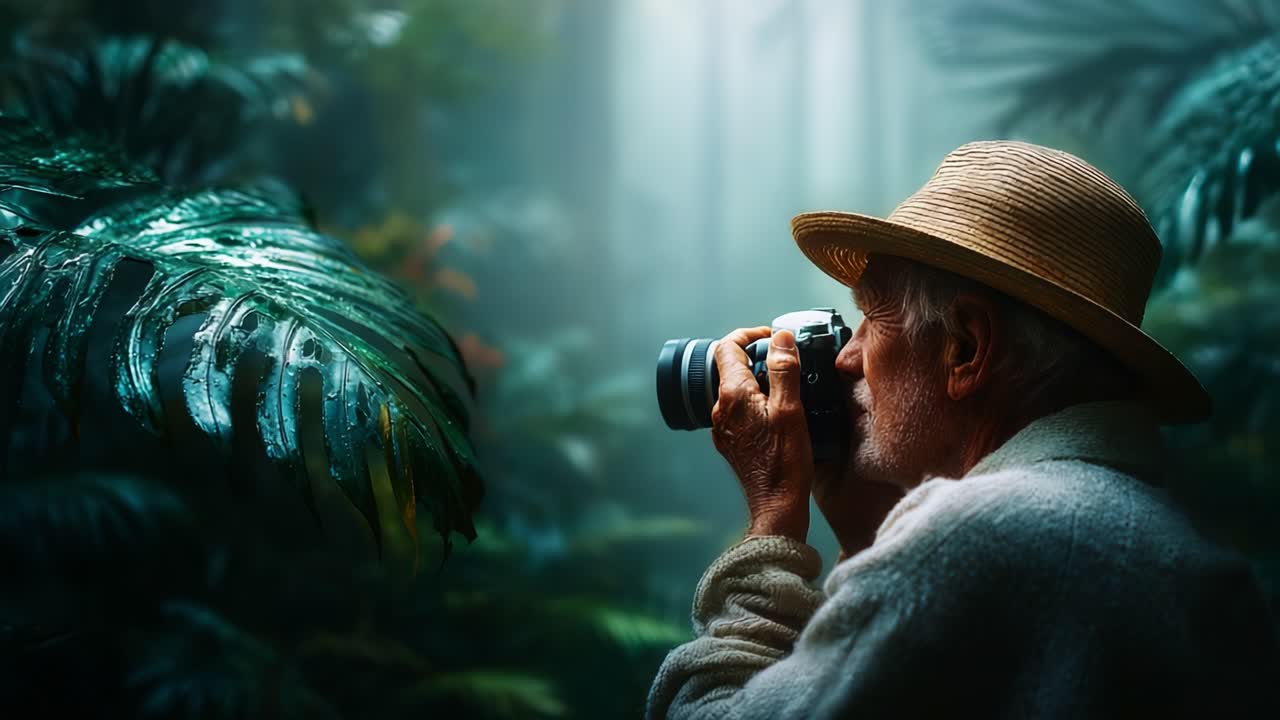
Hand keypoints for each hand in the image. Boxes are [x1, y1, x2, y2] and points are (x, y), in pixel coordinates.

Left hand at [710, 327, 811, 541]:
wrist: (776, 504)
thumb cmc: (785, 462)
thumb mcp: (790, 410)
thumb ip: (783, 370)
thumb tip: (780, 338)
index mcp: (733, 395)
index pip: (727, 347)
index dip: (749, 334)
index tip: (771, 337)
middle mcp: (721, 409)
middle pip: (730, 366)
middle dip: (756, 355)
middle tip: (784, 358)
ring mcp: (723, 426)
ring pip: (735, 388)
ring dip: (757, 378)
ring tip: (786, 384)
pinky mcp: (731, 439)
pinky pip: (739, 408)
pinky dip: (755, 399)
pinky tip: (778, 409)